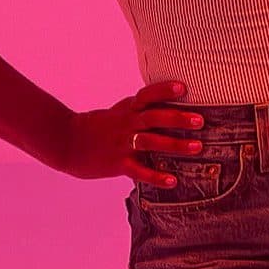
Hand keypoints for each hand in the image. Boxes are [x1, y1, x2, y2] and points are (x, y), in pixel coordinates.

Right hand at [47, 80, 203, 187]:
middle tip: (200, 121)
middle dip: (178, 118)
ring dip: (175, 145)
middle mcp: (127, 124)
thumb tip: (173, 103)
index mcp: (129, 109)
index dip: (164, 90)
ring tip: (197, 147)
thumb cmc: (101, 126)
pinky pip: (139, 170)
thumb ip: (143, 108)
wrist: (67, 143)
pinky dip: (156, 176)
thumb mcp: (121, 111)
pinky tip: (172, 181)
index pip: (147, 95)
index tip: (183, 87)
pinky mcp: (117, 163)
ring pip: (151, 142)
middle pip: (154, 117)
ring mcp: (122, 144)